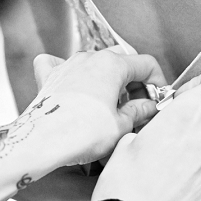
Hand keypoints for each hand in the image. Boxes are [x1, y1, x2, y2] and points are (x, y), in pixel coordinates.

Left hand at [24, 48, 168, 172]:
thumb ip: (140, 111)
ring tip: (112, 103)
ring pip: (96, 62)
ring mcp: (67, 65)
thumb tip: (149, 106)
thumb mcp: (122, 125)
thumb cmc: (82, 133)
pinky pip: (59, 63)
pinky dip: (70, 71)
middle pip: (123, 61)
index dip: (158, 83)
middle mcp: (90, 58)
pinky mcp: (49, 77)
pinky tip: (74, 82)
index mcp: (113, 65)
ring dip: (108, 79)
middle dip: (135, 81)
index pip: (146, 64)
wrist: (41, 142)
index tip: (158, 99)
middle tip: (140, 105)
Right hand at [88, 69, 200, 200]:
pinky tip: (174, 184)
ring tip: (165, 170)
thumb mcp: (128, 141)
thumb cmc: (123, 185)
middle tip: (166, 144)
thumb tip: (161, 125)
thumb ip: (155, 124)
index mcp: (184, 116)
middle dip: (192, 127)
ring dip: (194, 152)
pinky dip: (197, 171)